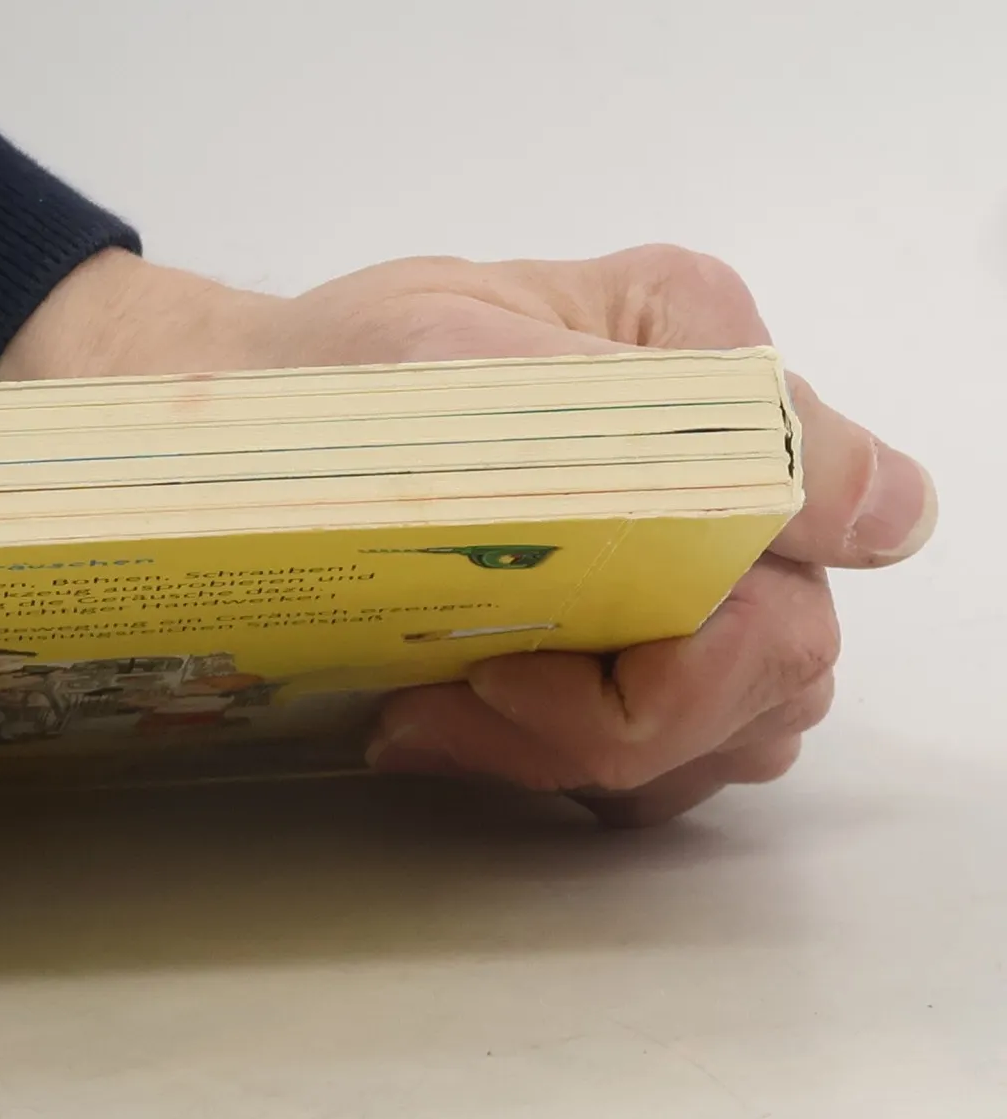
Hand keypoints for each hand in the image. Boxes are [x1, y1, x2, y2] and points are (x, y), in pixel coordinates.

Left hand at [0, 246, 935, 824]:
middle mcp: (724, 475)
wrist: (232, 442)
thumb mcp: (451, 346)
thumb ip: (665, 409)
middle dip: (631, 713)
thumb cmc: (328, 378)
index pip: (817, 509)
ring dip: (584, 752)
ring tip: (431, 718)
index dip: (731, 618)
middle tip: (471, 702)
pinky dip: (562, 772)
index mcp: (699, 366)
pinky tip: (442, 734)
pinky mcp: (625, 648)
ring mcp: (686, 570)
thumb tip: (886, 503)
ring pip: (734, 725)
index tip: (572, 659)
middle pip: (782, 650)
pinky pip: (663, 761)